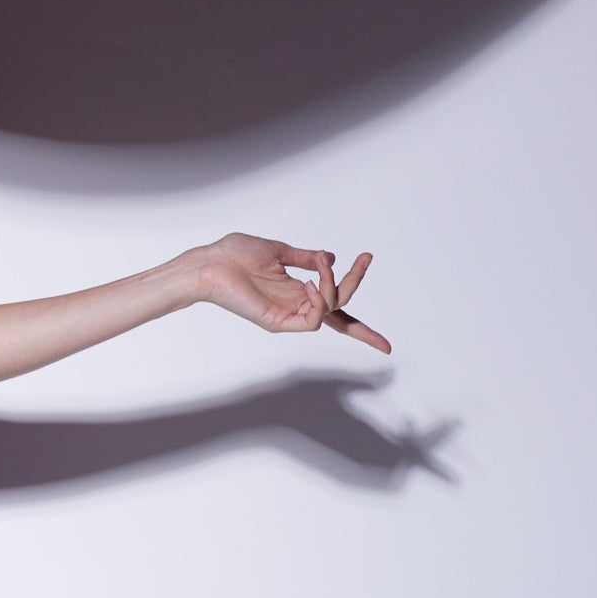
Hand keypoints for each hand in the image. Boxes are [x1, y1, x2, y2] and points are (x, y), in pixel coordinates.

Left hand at [189, 233, 390, 354]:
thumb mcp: (278, 251)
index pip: (334, 312)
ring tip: (319, 266)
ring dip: (332, 285)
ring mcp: (287, 316)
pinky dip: (318, 302)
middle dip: (356, 282)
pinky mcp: (277, 322)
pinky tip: (308, 285)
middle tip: (366, 259)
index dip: (360, 329)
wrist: (209, 263)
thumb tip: (330, 257)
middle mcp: (295, 306)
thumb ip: (305, 257)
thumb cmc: (234, 254)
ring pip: (330, 310)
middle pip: (340, 308)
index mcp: (295, 291)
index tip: (387, 346)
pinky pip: (311, 319)